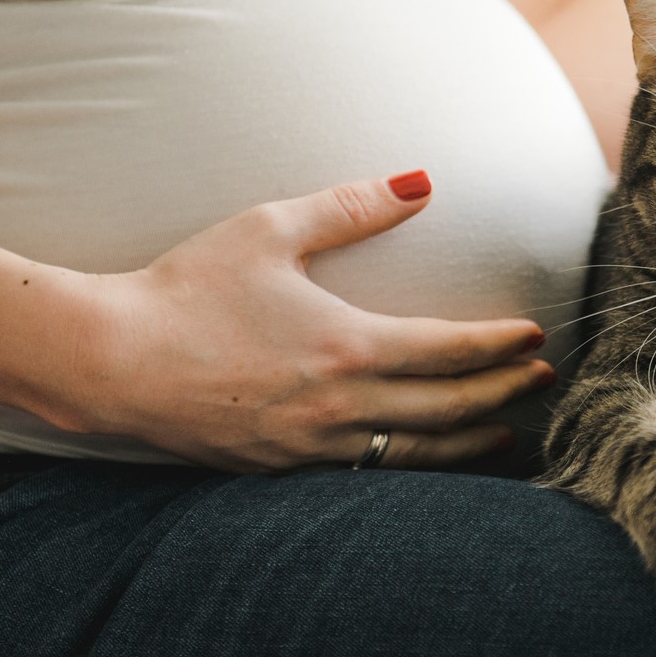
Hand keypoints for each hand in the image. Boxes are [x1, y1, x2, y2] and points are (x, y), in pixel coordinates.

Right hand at [59, 172, 551, 471]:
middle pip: (449, 409)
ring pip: (416, 455)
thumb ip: (351, 207)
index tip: (534, 336)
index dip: (501, 345)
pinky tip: (428, 459)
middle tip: (542, 381)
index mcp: (347, 345)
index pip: (451, 350)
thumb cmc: (187, 289)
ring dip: (470, 444)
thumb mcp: (269, 230)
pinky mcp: (284, 469)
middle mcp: (341, 405)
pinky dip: (413, 468)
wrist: (113, 362)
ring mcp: (313, 446)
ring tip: (507, 434)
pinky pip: (369, 474)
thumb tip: (421, 182)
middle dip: (504, 394)